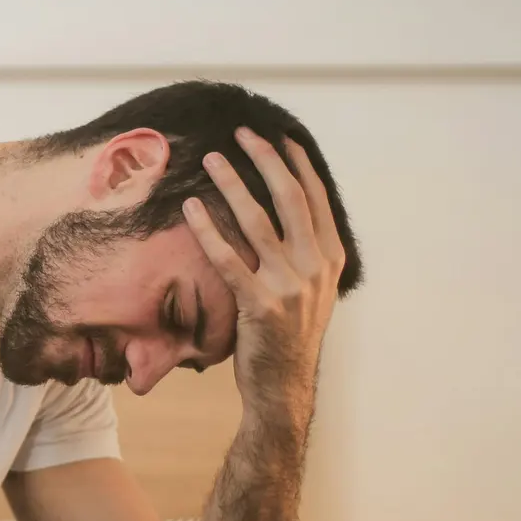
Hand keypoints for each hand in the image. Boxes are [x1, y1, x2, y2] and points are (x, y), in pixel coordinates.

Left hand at [181, 128, 346, 419]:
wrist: (283, 386)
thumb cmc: (288, 335)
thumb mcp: (312, 290)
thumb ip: (306, 251)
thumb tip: (288, 210)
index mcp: (330, 258)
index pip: (315, 198)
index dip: (296, 164)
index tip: (279, 136)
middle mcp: (315, 267)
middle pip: (290, 199)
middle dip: (266, 161)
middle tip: (242, 134)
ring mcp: (289, 286)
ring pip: (258, 222)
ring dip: (233, 185)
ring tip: (210, 159)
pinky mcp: (260, 305)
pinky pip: (228, 259)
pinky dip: (208, 230)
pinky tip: (191, 208)